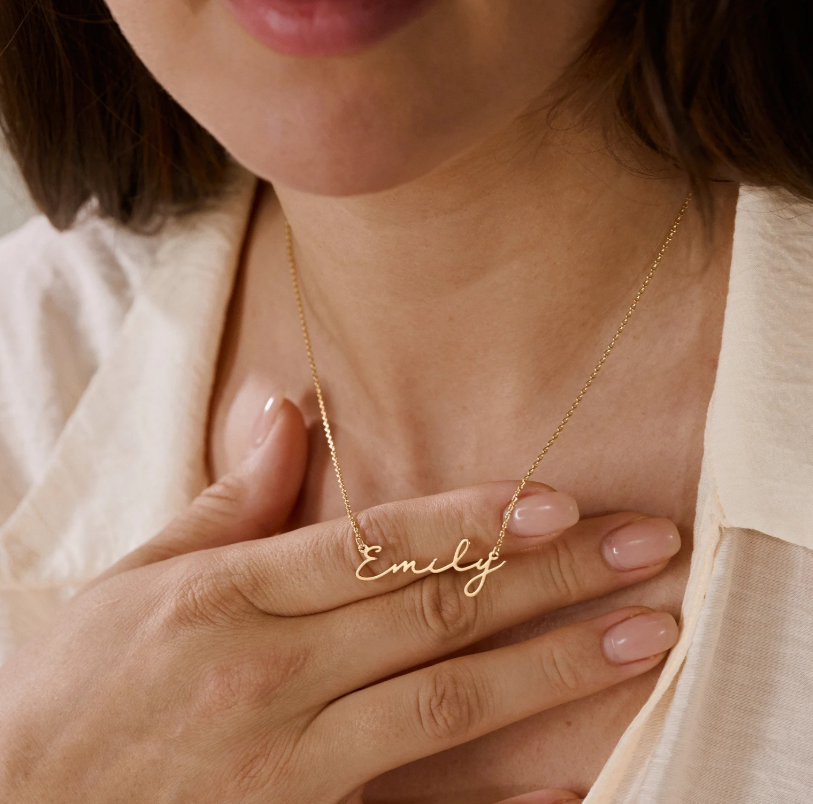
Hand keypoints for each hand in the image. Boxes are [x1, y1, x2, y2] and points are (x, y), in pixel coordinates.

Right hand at [0, 399, 679, 802]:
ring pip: (444, 704)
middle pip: (435, 615)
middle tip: (643, 548)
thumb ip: (230, 497)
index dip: (470, 521)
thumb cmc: (77, 685)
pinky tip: (569, 785)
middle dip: (547, 578)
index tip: (555, 501)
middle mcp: (272, 677)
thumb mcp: (140, 575)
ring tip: (639, 636)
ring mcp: (291, 766)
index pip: (375, 547)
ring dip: (551, 669)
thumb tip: (281, 405)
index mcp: (232, 598)